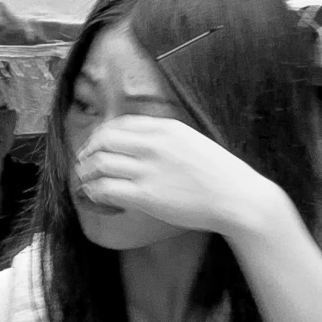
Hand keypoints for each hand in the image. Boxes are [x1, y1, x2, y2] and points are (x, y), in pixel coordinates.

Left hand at [76, 116, 288, 240]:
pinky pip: (106, 189)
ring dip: (86, 172)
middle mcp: (152, 144)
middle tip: (84, 164)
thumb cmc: (219, 173)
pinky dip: (94, 191)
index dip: (100, 135)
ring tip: (84, 181)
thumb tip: (139, 143)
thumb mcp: (191, 141)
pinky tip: (95, 195)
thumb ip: (164, 137)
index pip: (118, 124)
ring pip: (99, 164)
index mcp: (165, 127)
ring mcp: (148, 169)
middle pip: (102, 140)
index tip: (95, 146)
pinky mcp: (146, 195)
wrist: (237, 197)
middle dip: (87, 152)